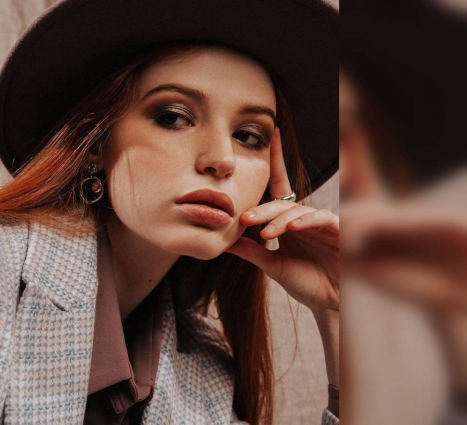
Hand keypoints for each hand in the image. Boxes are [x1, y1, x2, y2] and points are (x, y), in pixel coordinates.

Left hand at [226, 128, 339, 313]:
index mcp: (288, 223)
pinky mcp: (339, 231)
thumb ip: (253, 253)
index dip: (274, 163)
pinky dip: (305, 222)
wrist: (332, 304)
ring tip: (263, 231)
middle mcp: (303, 219)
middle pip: (280, 204)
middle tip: (243, 218)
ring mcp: (321, 223)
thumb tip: (224, 241)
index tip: (269, 137)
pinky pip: (321, 219)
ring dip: (278, 220)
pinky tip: (291, 228)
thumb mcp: (274, 267)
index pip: (278, 190)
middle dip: (261, 209)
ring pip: (297, 211)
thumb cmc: (307, 282)